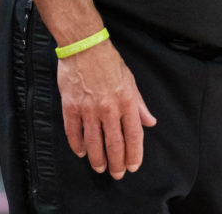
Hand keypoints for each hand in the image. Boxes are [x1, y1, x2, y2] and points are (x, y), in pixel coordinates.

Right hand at [57, 40, 156, 178]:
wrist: (85, 47)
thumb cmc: (110, 62)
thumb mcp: (131, 81)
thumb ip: (140, 104)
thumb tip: (150, 122)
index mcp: (127, 101)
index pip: (133, 135)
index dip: (134, 154)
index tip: (133, 166)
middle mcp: (109, 108)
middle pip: (114, 143)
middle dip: (116, 162)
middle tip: (116, 174)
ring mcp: (89, 109)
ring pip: (93, 142)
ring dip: (97, 158)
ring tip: (100, 168)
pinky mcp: (71, 106)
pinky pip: (74, 131)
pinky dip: (77, 144)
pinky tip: (81, 152)